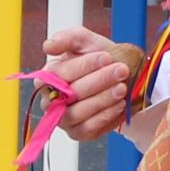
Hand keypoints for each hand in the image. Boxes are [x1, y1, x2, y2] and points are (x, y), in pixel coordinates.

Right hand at [35, 23, 132, 139]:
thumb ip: (68, 38)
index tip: (106, 57)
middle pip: (70, 93)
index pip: (59, 73)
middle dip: (99, 81)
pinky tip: (119, 104)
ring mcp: (63, 119)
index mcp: (48, 76)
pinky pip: (88, 128)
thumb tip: (48, 46)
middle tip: (121, 71)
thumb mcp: (86, 41)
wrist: (119, 77)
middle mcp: (51, 100)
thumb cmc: (99, 59)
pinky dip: (105, 116)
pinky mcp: (77, 132)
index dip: (83, 65)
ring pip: (78, 112)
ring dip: (103, 99)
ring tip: (121, 87)